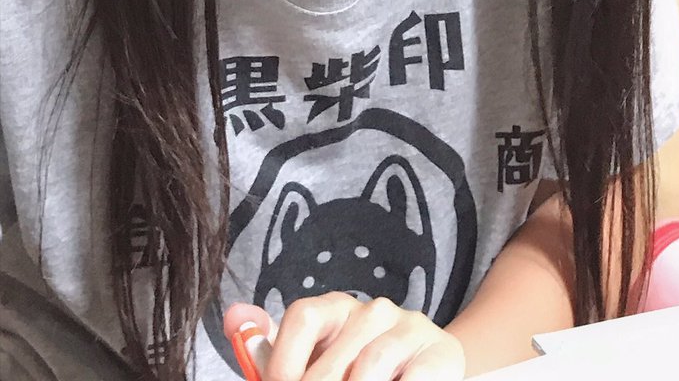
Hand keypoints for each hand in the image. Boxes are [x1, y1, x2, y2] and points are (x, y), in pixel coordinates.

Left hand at [224, 296, 465, 379]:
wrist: (429, 373)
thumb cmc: (360, 374)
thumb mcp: (318, 362)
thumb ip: (274, 351)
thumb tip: (235, 316)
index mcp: (338, 307)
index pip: (302, 318)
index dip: (285, 364)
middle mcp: (374, 310)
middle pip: (331, 361)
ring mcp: (410, 329)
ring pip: (367, 370)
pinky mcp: (440, 354)